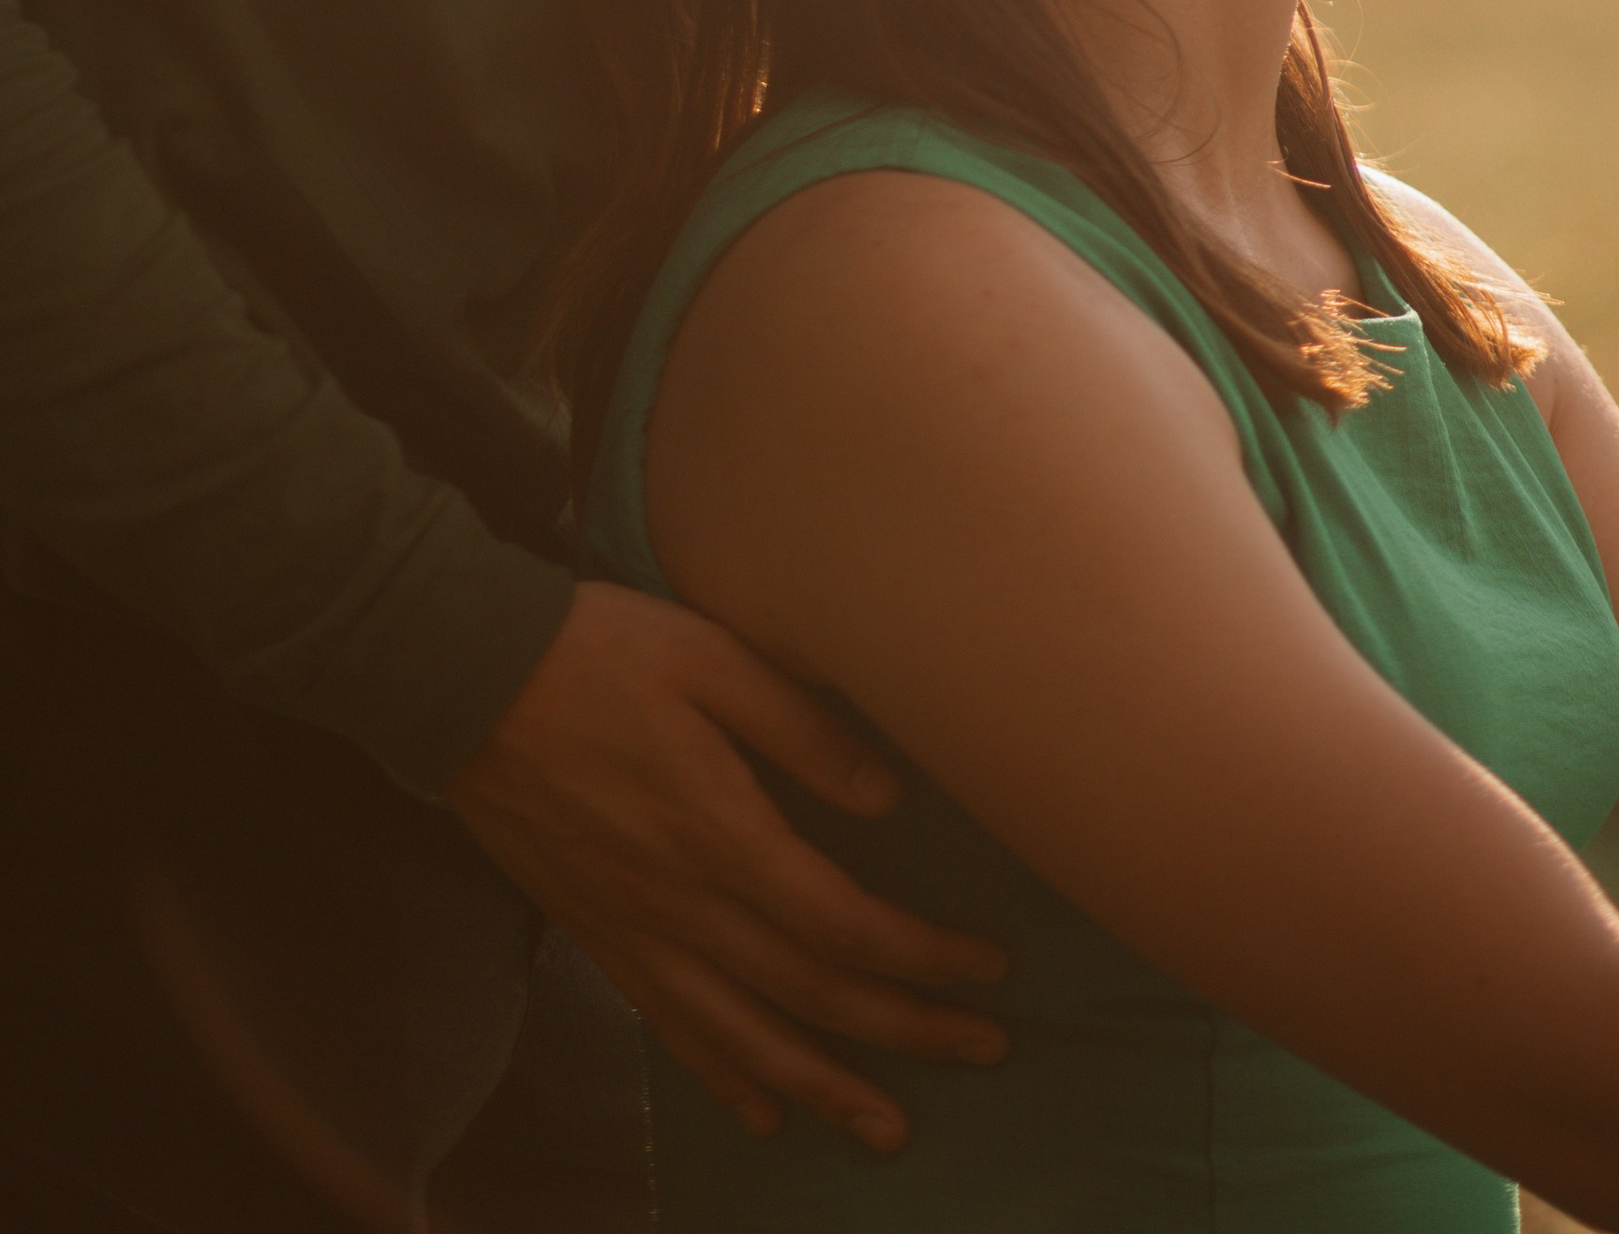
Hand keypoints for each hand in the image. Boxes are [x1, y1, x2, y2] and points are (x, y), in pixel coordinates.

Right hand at [447, 579, 1006, 1147]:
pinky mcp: (598, 938)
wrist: (465, 682)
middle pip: (813, 995)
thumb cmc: (599, 652)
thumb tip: (886, 800)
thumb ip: (801, 729)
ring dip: (823, 1089)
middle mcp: (683, 907)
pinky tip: (761, 1116)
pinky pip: (670, 1032)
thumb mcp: (714, 657)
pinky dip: (722, 1080)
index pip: (845, 926)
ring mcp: (636, 933)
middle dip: (906, 1030)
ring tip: (887, 1129)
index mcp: (722, 835)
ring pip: (744, 1038)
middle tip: (985, 1049)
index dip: (923, 957)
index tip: (989, 967)